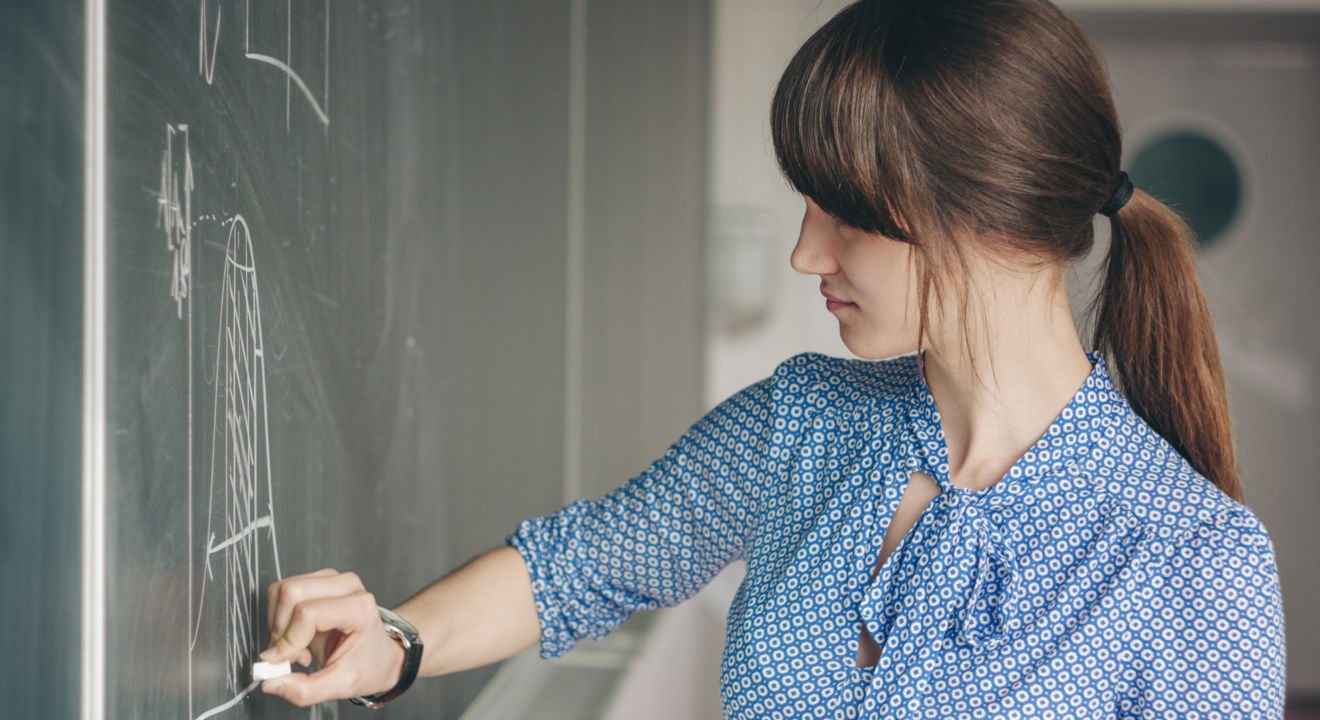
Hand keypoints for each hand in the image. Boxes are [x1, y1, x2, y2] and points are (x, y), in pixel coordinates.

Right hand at [259, 568, 407, 706]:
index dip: (289, 639)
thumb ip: (305, 690)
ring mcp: (332, 579)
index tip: (286, 661)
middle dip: (281, 629)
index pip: (308, 612)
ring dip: (279, 623)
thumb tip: (270, 683)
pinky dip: (280, 616)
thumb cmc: (367, 665)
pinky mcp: (318, 580)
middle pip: (291, 593)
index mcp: (359, 607)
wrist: (379, 654)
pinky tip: (296, 634)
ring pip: (283, 590)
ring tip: (297, 645)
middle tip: (293, 654)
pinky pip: (282, 591)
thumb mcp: (341, 686)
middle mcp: (347, 586)